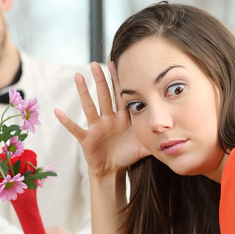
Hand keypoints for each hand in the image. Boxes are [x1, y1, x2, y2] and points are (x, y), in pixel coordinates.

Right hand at [55, 62, 149, 177]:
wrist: (113, 170)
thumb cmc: (128, 155)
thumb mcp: (144, 145)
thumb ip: (157, 136)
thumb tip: (177, 131)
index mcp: (122, 118)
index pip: (121, 96)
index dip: (118, 81)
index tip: (116, 63)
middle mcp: (108, 119)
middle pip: (104, 96)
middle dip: (100, 80)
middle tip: (95, 63)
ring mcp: (96, 127)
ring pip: (89, 106)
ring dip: (83, 92)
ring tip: (77, 77)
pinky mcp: (87, 138)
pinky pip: (75, 128)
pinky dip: (66, 121)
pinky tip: (57, 111)